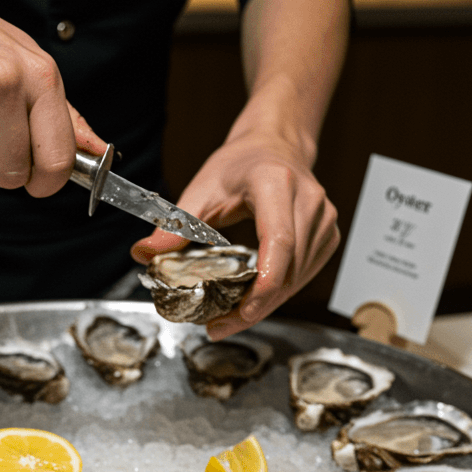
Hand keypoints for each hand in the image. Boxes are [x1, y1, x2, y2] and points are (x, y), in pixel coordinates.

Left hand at [130, 130, 339, 338]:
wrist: (275, 145)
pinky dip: (278, 293)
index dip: (264, 284)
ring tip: (230, 318)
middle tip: (220, 326)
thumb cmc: (241, 164)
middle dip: (256, 307)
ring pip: (297, 280)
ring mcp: (324, 220)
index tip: (243, 312)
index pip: (279, 243)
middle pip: (288, 271)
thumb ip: (175, 226)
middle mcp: (308, 202)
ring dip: (266, 305)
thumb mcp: (201, 189)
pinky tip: (253, 300)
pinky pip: (304, 276)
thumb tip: (143, 254)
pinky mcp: (328, 236)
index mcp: (276, 184)